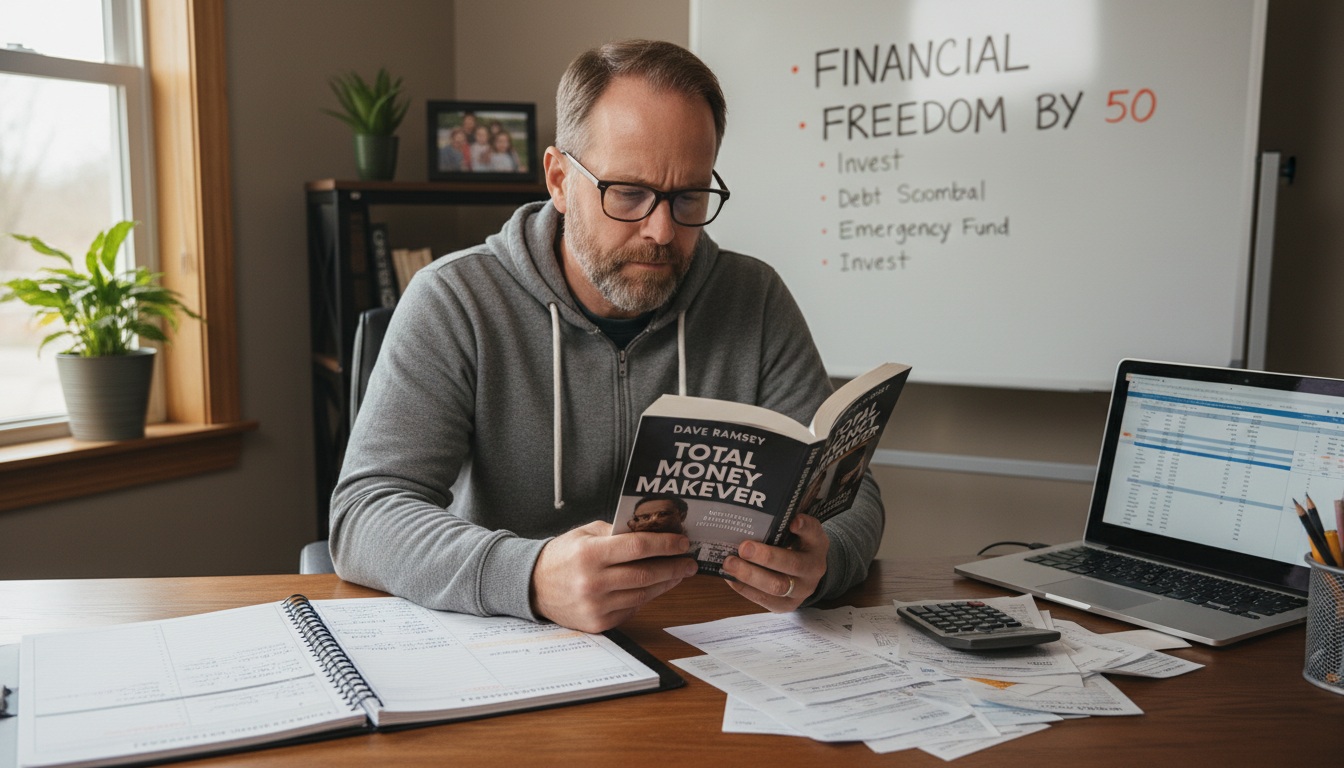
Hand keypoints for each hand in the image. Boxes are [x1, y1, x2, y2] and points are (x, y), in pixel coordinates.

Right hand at [531, 520, 699, 632]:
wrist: (533, 585)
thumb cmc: (562, 555)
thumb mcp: (585, 534)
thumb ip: (617, 532)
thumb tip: (653, 531)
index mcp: (589, 554)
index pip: (637, 547)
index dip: (665, 544)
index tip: (683, 542)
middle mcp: (592, 582)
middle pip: (645, 574)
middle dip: (673, 566)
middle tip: (689, 561)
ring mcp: (595, 606)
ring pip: (643, 594)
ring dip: (666, 583)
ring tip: (678, 573)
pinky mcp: (598, 623)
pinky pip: (632, 608)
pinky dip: (647, 597)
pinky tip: (656, 586)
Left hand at [721, 513, 828, 610]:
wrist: (803, 575)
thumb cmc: (794, 546)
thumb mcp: (797, 531)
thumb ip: (785, 521)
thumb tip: (762, 513)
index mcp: (817, 545)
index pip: (814, 533)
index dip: (804, 528)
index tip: (792, 522)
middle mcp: (814, 569)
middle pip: (792, 564)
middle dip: (766, 557)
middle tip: (743, 548)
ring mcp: (801, 591)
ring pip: (776, 587)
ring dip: (750, 575)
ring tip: (729, 564)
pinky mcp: (785, 606)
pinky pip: (764, 600)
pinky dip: (744, 588)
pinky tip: (730, 577)